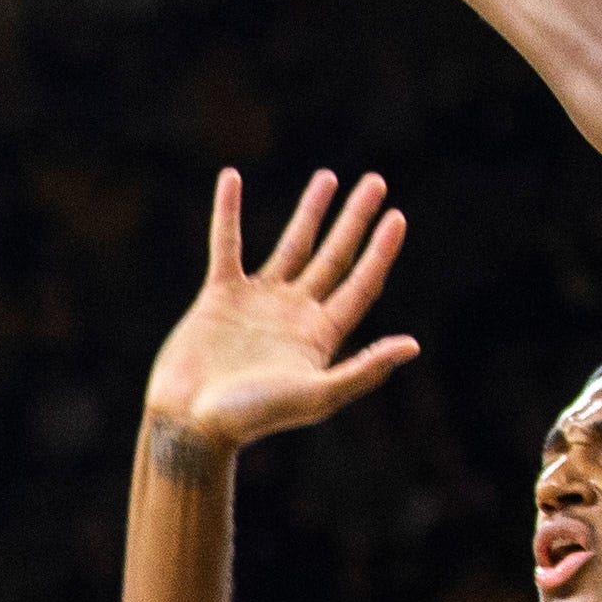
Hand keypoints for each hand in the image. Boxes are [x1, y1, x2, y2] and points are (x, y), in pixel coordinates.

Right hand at [143, 168, 417, 452]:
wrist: (189, 424)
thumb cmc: (251, 419)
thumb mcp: (316, 397)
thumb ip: (364, 369)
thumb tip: (413, 345)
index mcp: (319, 336)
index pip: (360, 284)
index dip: (380, 252)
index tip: (396, 218)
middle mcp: (293, 313)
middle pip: (334, 256)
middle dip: (355, 220)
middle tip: (376, 182)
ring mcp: (257, 302)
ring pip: (291, 245)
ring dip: (310, 211)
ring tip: (328, 178)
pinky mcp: (219, 296)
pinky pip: (226, 245)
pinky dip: (228, 213)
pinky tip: (232, 179)